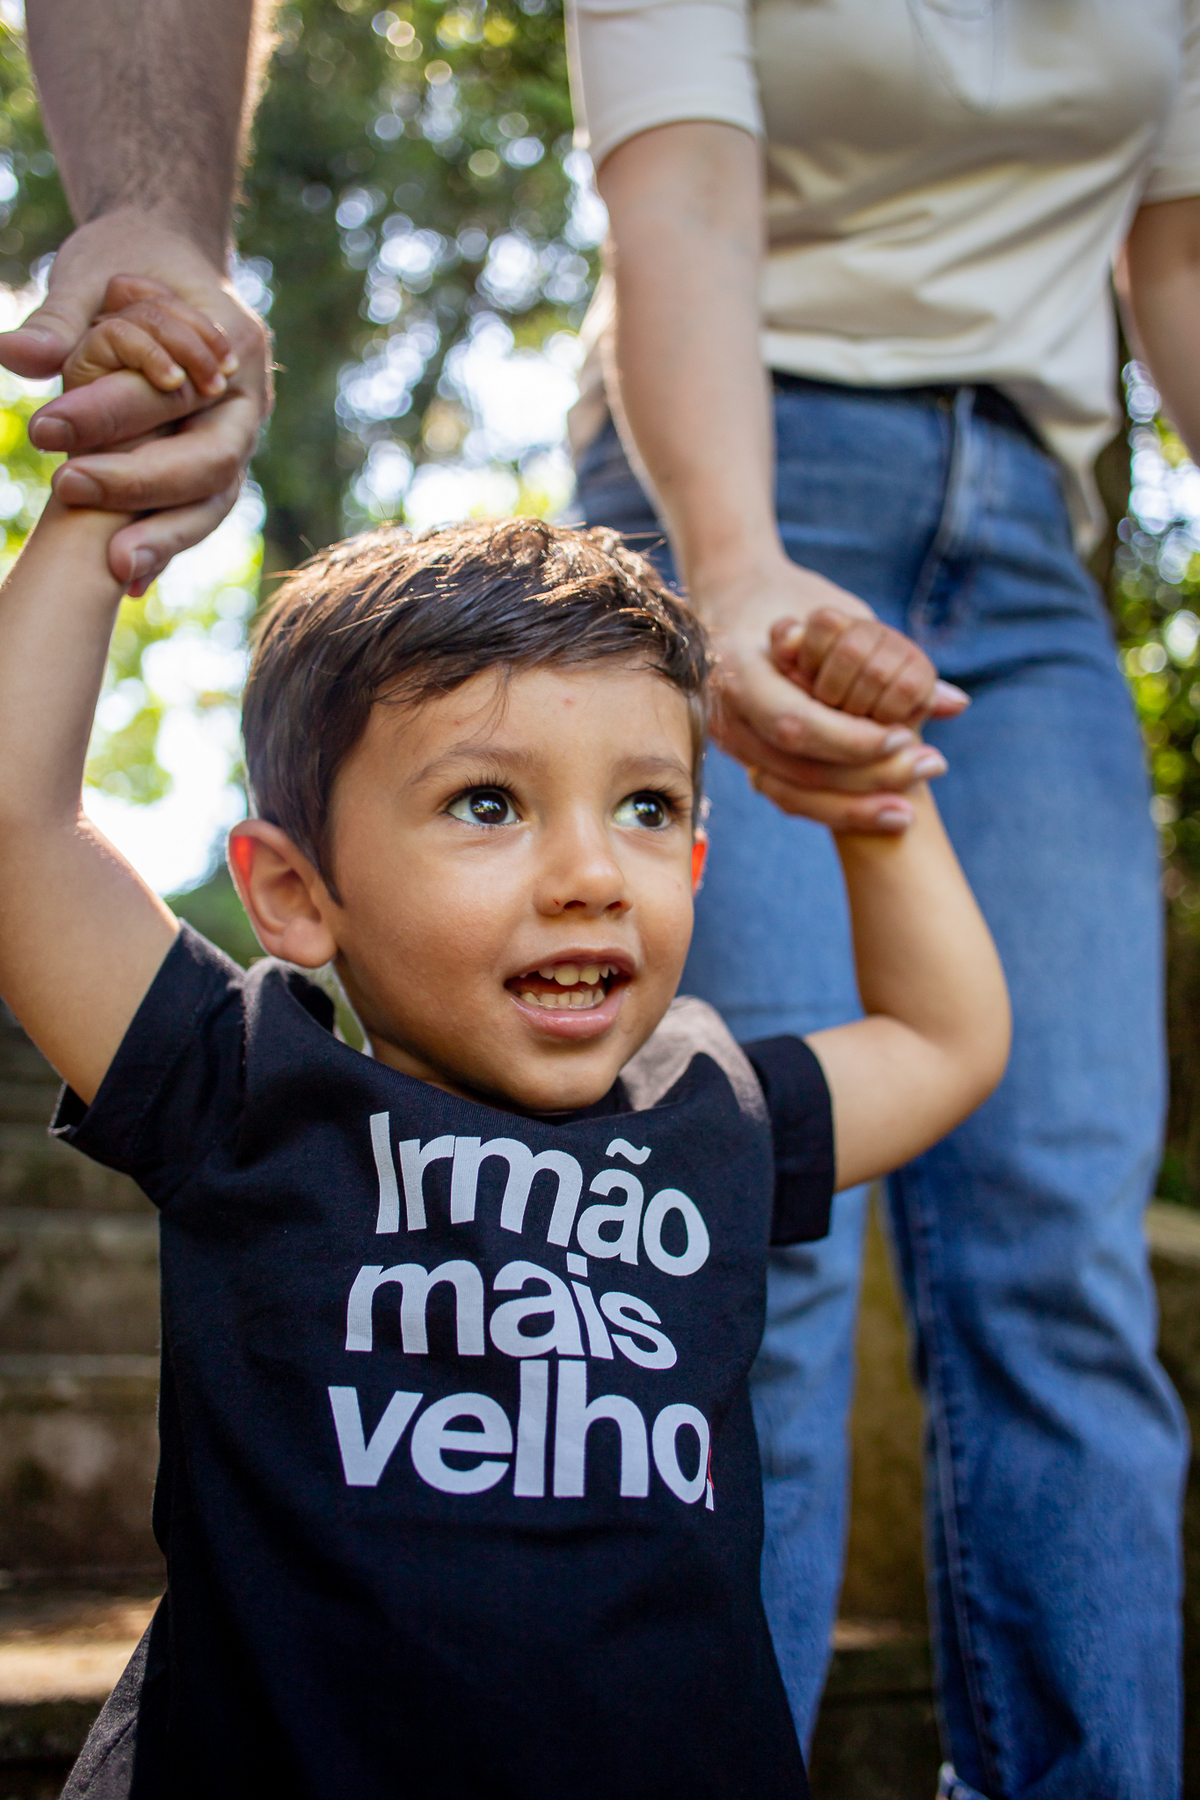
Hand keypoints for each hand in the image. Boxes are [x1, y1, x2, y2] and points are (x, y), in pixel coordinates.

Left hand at [0, 209, 271, 586]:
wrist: (171, 265)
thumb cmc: (131, 263)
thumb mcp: (91, 274)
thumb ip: (60, 317)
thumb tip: (15, 355)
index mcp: (231, 341)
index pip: (172, 390)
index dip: (111, 412)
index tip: (45, 429)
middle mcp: (247, 401)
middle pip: (208, 460)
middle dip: (140, 482)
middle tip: (67, 488)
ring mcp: (238, 442)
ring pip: (212, 502)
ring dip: (165, 537)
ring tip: (115, 571)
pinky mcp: (218, 471)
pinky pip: (196, 515)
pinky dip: (164, 547)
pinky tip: (127, 584)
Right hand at [692, 553, 967, 833]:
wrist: (731, 603)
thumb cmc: (789, 598)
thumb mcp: (834, 613)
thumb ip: (891, 657)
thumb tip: (955, 702)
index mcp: (738, 672)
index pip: (796, 723)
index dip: (850, 740)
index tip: (903, 737)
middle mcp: (726, 715)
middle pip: (797, 769)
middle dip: (865, 778)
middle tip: (927, 768)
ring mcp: (732, 744)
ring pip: (793, 795)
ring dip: (855, 806)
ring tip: (908, 808)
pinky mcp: (746, 761)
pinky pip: (790, 799)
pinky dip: (837, 810)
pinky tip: (880, 813)